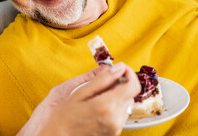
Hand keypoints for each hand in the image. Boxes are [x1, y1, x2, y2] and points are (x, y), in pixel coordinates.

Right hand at [18, 63, 139, 135]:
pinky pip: (121, 114)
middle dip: (121, 84)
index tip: (120, 68)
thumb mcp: (80, 92)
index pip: (133, 86)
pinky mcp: (114, 133)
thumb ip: (102, 79)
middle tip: (105, 80)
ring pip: (126, 104)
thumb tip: (118, 68)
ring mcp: (115, 128)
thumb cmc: (64, 116)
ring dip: (118, 95)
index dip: (129, 73)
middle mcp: (115, 119)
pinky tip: (99, 104)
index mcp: (107, 106)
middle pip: (131, 95)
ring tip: (99, 94)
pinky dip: (114, 105)